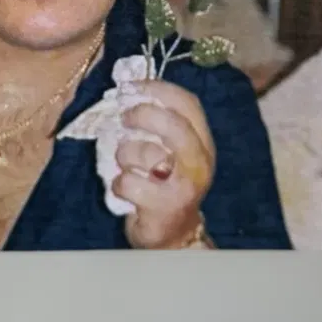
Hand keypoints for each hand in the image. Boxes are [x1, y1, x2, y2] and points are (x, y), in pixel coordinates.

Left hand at [113, 81, 215, 248]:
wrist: (174, 235)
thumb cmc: (165, 185)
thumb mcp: (170, 152)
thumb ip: (157, 124)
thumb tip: (127, 90)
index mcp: (202, 142)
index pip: (188, 104)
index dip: (158, 89)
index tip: (131, 86)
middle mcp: (199, 162)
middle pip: (174, 125)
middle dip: (143, 115)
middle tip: (123, 118)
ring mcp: (184, 186)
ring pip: (147, 154)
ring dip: (124, 154)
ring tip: (125, 163)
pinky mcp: (164, 208)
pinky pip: (130, 182)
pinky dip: (118, 183)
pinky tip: (123, 189)